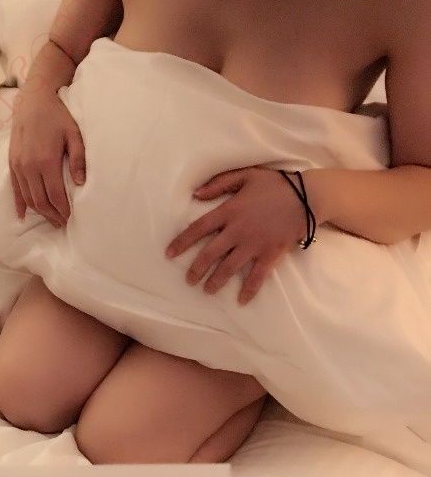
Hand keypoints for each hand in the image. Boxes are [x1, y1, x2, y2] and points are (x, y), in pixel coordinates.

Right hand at [9, 86, 85, 227]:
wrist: (33, 100)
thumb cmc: (57, 116)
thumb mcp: (74, 134)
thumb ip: (78, 159)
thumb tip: (81, 183)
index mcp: (46, 161)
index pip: (55, 195)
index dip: (63, 210)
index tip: (70, 218)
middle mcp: (29, 166)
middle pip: (40, 201)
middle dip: (52, 215)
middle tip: (62, 223)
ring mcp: (18, 165)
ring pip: (28, 198)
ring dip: (39, 212)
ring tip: (51, 219)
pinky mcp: (12, 162)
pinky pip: (15, 189)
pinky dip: (19, 204)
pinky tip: (23, 215)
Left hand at [164, 167, 309, 304]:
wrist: (307, 196)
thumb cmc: (276, 184)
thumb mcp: (246, 175)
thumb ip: (219, 183)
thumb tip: (196, 194)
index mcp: (230, 211)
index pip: (198, 228)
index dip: (182, 242)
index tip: (169, 254)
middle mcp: (238, 230)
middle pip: (210, 254)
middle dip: (196, 269)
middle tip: (189, 280)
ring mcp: (254, 244)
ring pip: (229, 268)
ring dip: (216, 281)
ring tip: (207, 291)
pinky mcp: (270, 254)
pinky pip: (257, 276)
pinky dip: (249, 289)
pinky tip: (241, 301)